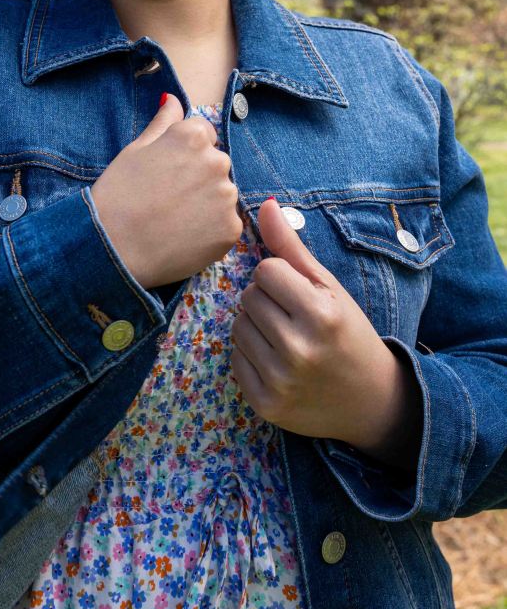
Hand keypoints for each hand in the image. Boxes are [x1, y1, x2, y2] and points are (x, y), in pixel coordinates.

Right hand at [90, 94, 242, 288]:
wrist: (114, 247)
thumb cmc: (118, 195)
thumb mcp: (135, 150)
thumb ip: (163, 123)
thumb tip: (173, 99)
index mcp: (193, 136)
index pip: (203, 134)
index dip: (183, 154)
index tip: (166, 172)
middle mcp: (216, 161)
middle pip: (215, 164)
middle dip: (198, 177)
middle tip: (168, 199)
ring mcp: (226, 196)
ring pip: (222, 195)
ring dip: (206, 204)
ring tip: (174, 220)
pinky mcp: (231, 228)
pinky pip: (225, 225)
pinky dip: (210, 231)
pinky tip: (183, 237)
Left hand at [231, 197, 421, 465]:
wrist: (372, 400)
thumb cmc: (347, 332)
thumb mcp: (328, 286)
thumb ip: (291, 247)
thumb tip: (263, 204)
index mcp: (321, 314)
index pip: (265, 271)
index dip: (280, 278)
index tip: (299, 294)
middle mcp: (300, 349)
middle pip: (248, 297)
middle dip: (267, 302)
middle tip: (294, 319)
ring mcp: (282, 381)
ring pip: (237, 326)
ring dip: (255, 327)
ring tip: (286, 339)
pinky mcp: (266, 404)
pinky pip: (235, 359)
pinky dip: (251, 357)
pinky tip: (278, 363)